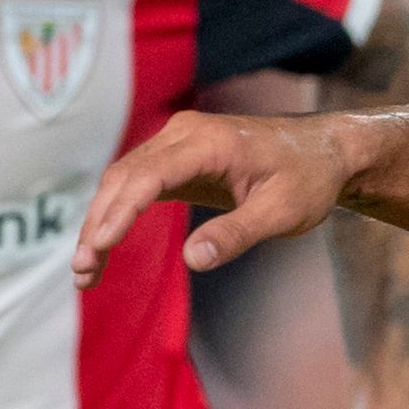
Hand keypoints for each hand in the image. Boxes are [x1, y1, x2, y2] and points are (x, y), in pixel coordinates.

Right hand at [71, 110, 350, 283]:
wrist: (325, 152)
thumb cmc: (308, 180)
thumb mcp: (283, 214)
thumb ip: (238, 234)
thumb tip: (194, 259)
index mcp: (209, 143)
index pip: (149, 176)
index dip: (120, 213)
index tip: (99, 247)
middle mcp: (184, 134)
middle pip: (124, 178)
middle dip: (98, 225)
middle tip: (83, 274)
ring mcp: (177, 142)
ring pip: (122, 180)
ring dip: (100, 222)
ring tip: (85, 273)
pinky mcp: (177, 158)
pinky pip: (135, 183)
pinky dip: (116, 214)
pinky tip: (104, 247)